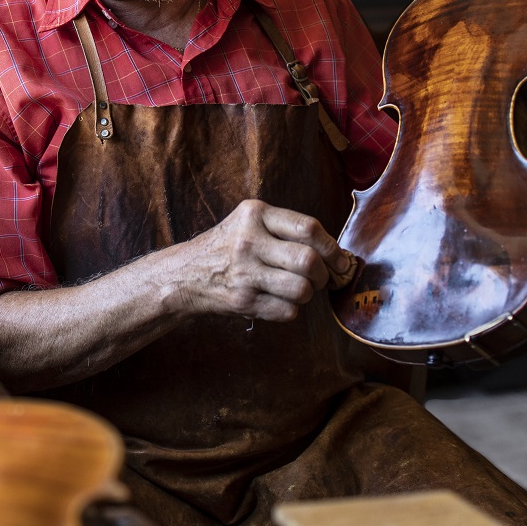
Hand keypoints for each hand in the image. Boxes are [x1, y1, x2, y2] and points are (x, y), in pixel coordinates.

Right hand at [166, 199, 355, 322]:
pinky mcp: (242, 301)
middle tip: (321, 278)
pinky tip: (279, 300)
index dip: (332, 247)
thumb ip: (288, 229)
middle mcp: (249, 241)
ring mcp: (244, 273)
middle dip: (324, 274)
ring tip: (298, 289)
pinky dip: (291, 309)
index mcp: (255, 214)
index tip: (339, 259)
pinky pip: (287, 311)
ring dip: (308, 293)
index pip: (308, 228)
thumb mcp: (251, 222)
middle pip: (308, 261)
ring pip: (301, 289)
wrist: (187, 273)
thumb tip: (338, 255)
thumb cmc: (229, 246)